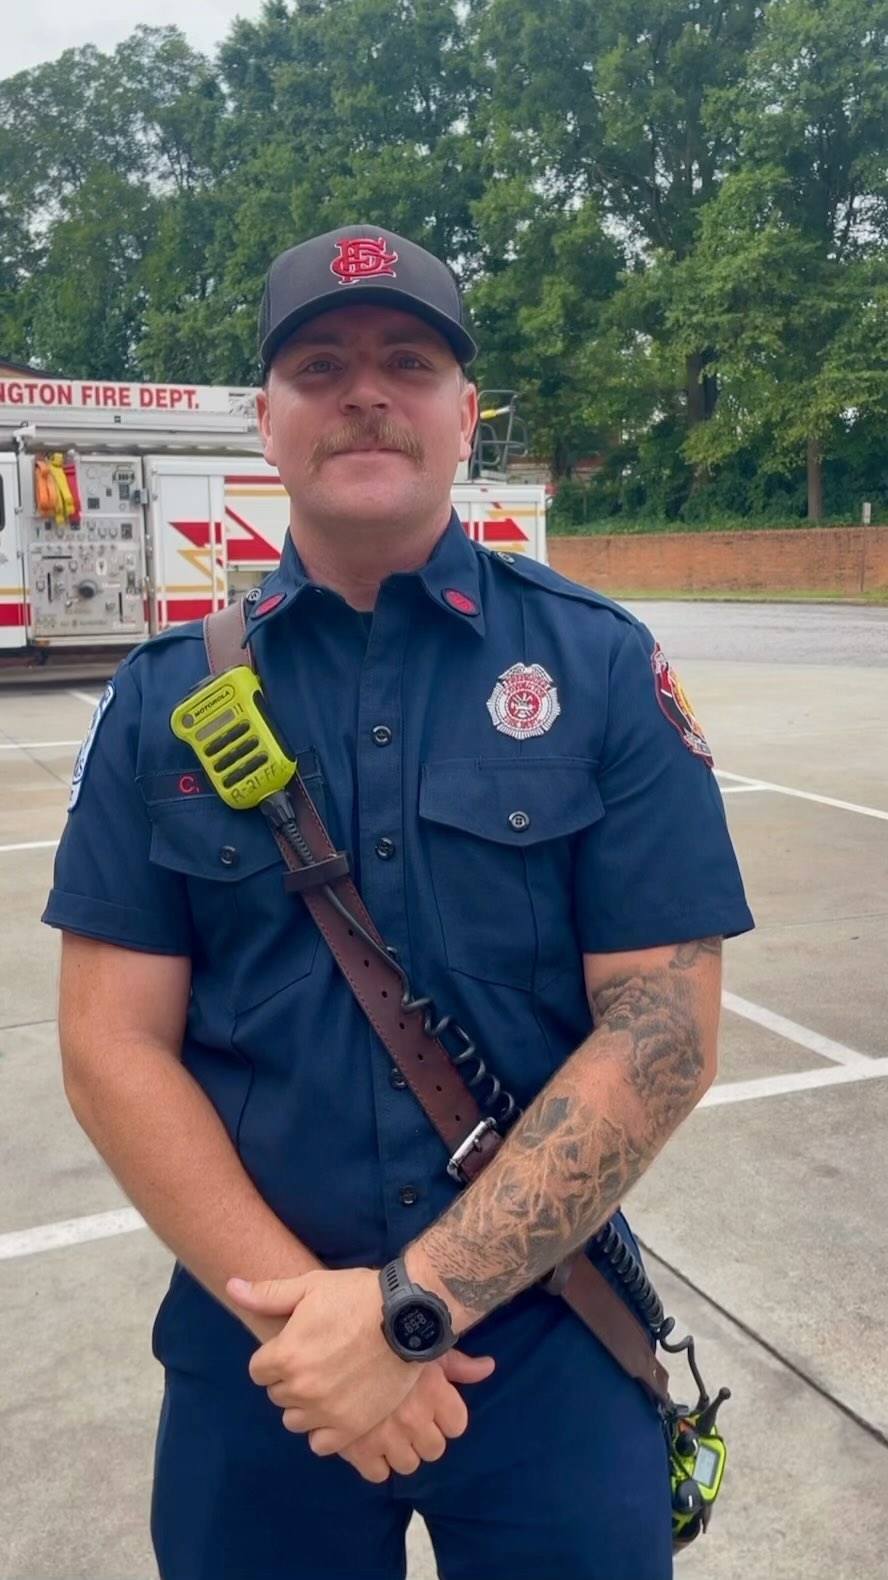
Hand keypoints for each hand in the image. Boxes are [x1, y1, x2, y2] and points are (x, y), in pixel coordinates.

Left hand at [227, 1268, 493, 1463]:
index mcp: (285, 1355)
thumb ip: (266, 1294)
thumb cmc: (356, 1296)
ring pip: (296, 1421)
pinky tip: (337, 1408)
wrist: (407, 1316)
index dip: (275, 1357)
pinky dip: (325, 1430)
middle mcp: (301, 1388)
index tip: (295, 1346)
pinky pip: (321, 1444)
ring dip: (305, 1405)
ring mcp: (326, 1411)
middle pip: (277, 1395)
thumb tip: (231, 1287)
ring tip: (327, 1384)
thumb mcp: (309, 1287)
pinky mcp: (352, 1427)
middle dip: (290, 1379)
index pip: (258, 1371)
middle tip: (316, 1360)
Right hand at [316, 1348, 494, 1481]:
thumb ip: (458, 1363)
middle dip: (423, 1436)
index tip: (433, 1406)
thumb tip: (489, 1368)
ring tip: (388, 1430)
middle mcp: (413, 1417)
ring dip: (399, 1450)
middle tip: (408, 1418)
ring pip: (407, 1463)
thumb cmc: (385, 1331)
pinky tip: (368, 1441)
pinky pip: (376, 1473)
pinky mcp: (355, 1447)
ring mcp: (384, 1435)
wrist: (337, 1330)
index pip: (457, 1425)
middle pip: (434, 1449)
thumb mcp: (423, 1341)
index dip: (446, 1417)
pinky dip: (372, 1461)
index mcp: (433, 1391)